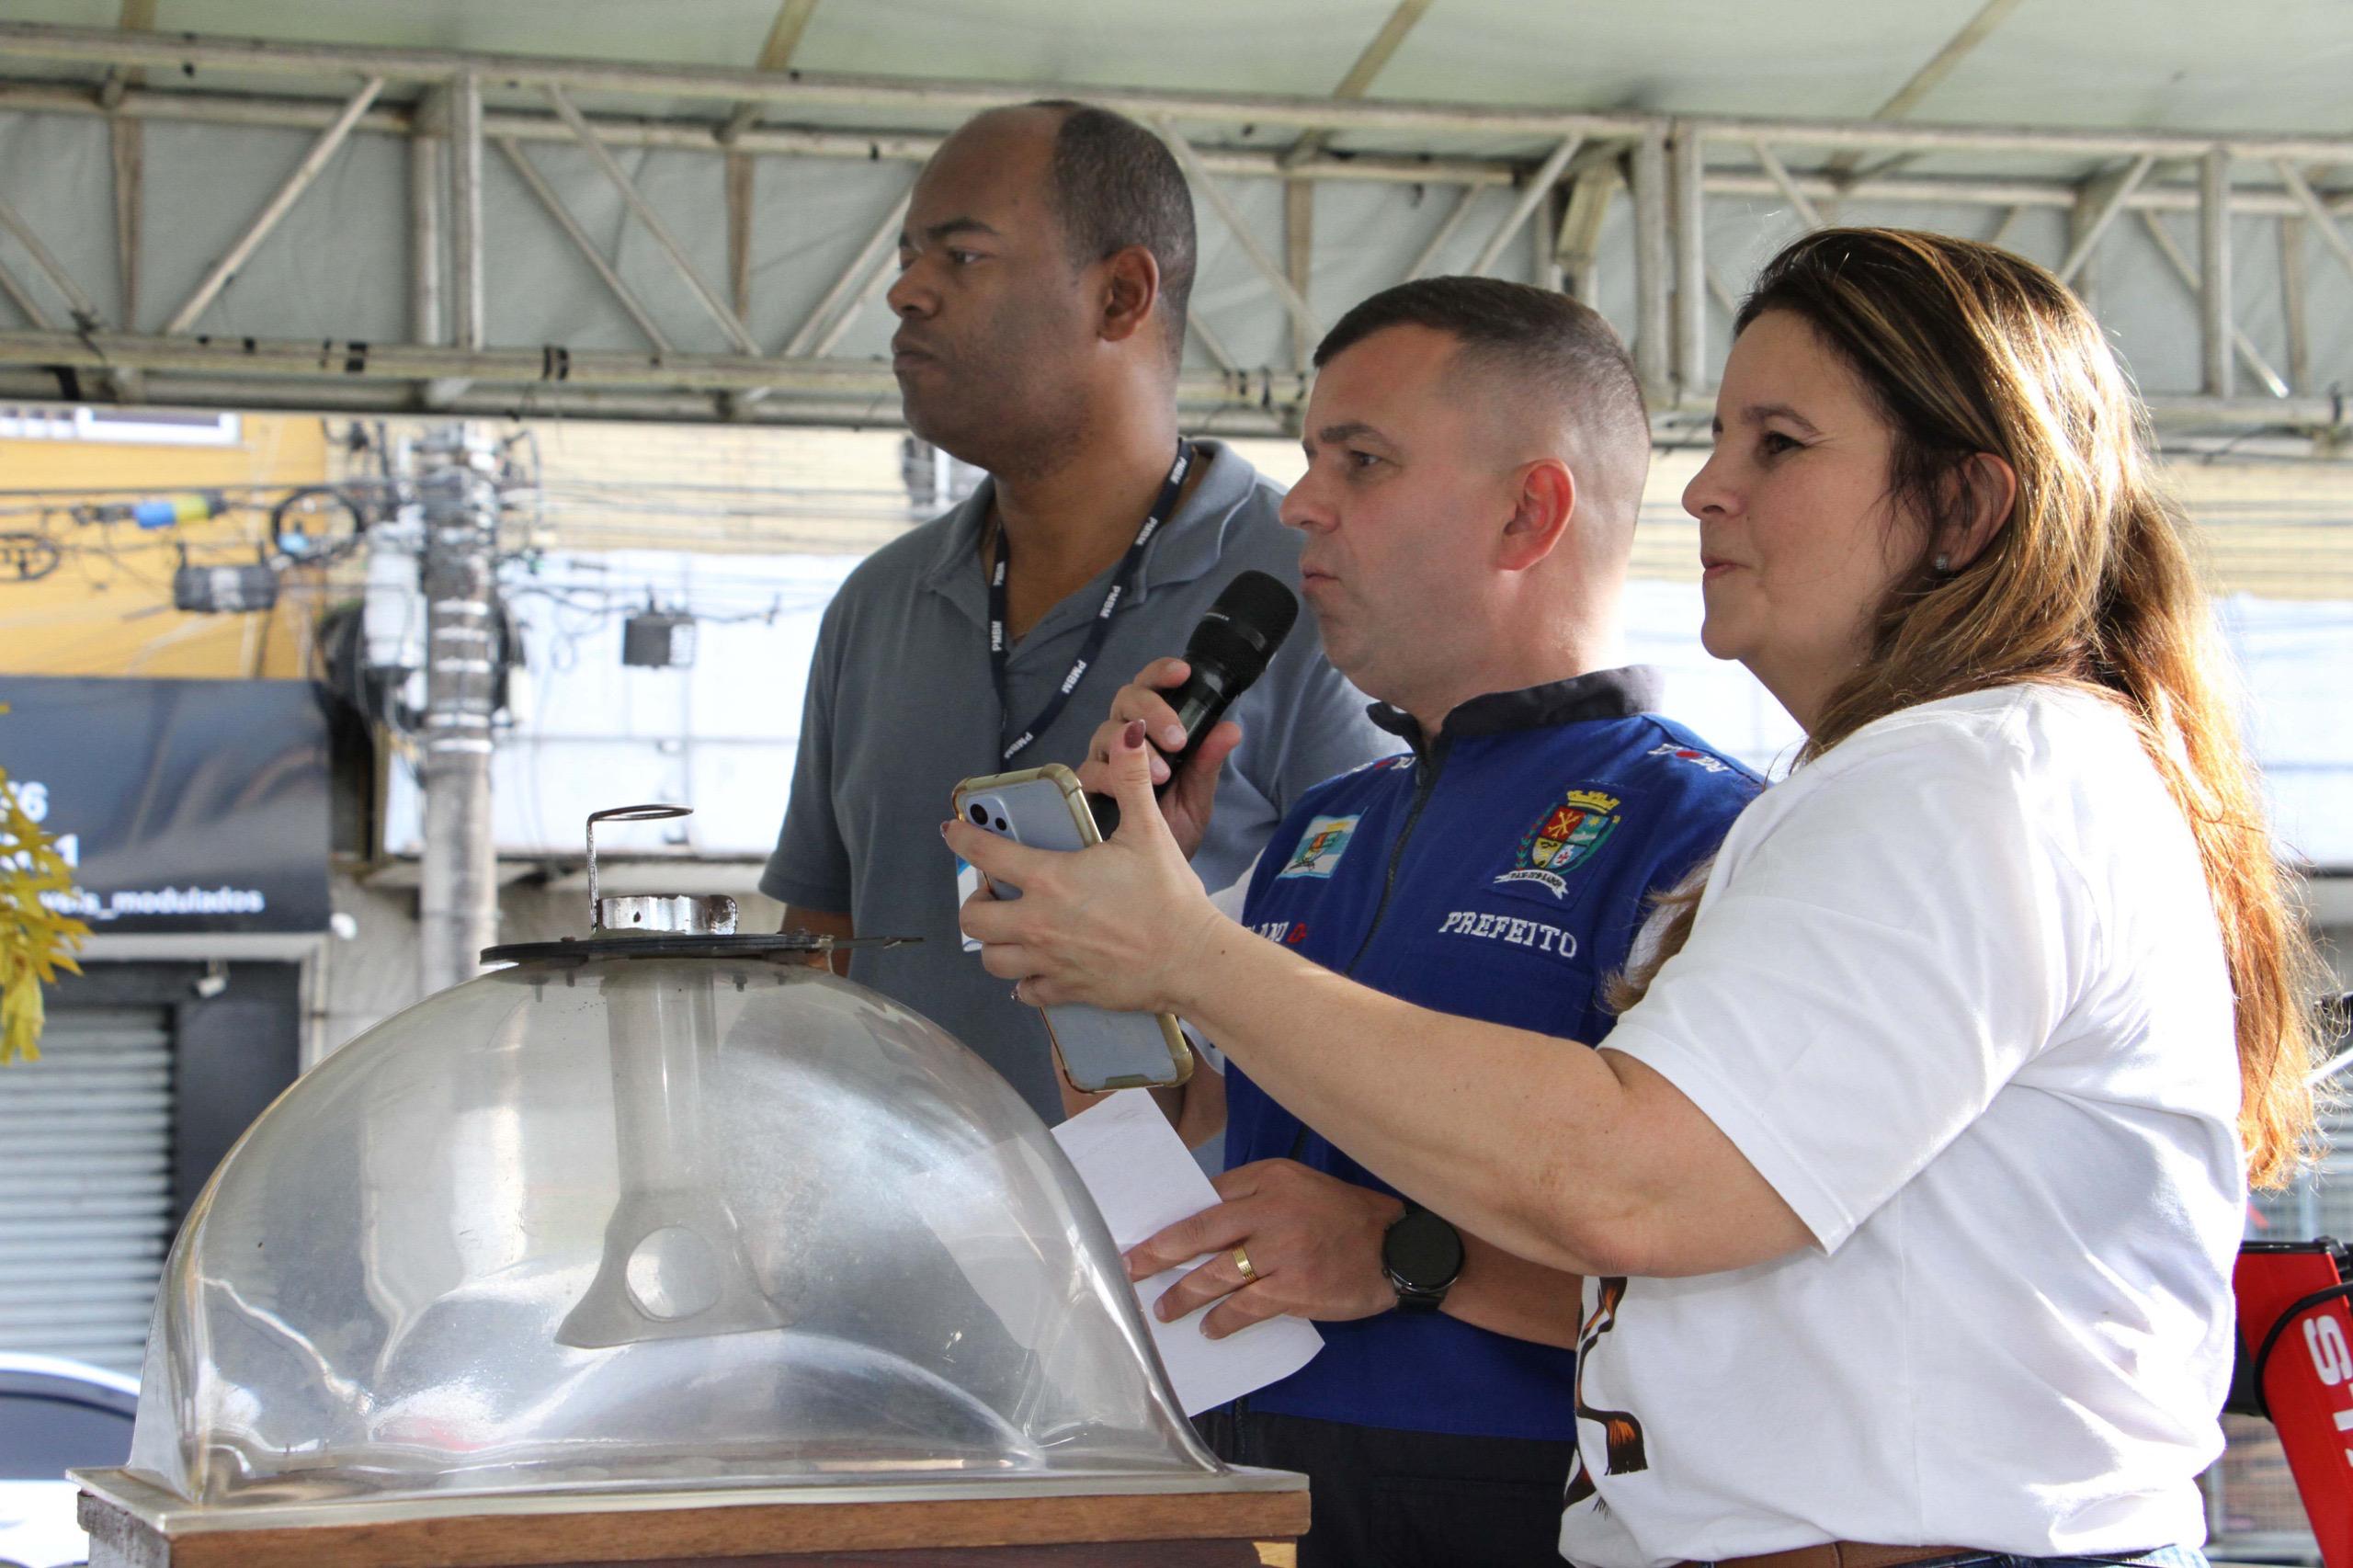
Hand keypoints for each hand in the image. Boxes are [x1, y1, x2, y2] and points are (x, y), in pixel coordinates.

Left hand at [948, 719, 1226, 1015]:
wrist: (1193, 960)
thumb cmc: (1169, 897)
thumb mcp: (1150, 831)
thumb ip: (1132, 781)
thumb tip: (1129, 733)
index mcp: (1050, 878)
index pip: (985, 854)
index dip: (962, 838)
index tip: (954, 832)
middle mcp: (1038, 923)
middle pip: (973, 919)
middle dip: (976, 903)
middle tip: (995, 893)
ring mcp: (1050, 962)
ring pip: (992, 960)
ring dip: (995, 944)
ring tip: (1012, 930)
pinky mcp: (1067, 991)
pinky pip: (1026, 992)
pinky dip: (1025, 981)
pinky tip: (1038, 968)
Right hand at [1075, 658, 1240, 862]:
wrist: (1152, 873)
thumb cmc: (1173, 826)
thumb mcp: (1198, 795)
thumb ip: (1209, 762)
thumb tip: (1231, 729)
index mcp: (1150, 729)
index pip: (1149, 687)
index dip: (1161, 673)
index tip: (1183, 673)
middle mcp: (1122, 738)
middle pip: (1125, 700)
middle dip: (1153, 711)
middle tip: (1178, 739)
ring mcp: (1102, 760)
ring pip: (1108, 732)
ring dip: (1137, 748)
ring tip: (1162, 775)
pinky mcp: (1085, 788)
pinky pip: (1091, 772)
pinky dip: (1111, 777)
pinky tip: (1129, 791)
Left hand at [1121, 1159, 1406, 1339]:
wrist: (1399, 1250)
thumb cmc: (1347, 1217)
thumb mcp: (1301, 1187)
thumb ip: (1257, 1197)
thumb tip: (1205, 1222)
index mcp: (1270, 1178)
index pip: (1208, 1197)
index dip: (1173, 1220)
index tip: (1145, 1236)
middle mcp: (1271, 1209)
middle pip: (1199, 1232)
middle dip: (1158, 1253)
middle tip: (1131, 1269)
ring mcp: (1281, 1251)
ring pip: (1216, 1274)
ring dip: (1184, 1294)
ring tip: (1164, 1309)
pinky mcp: (1293, 1289)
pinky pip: (1244, 1307)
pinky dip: (1222, 1320)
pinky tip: (1209, 1329)